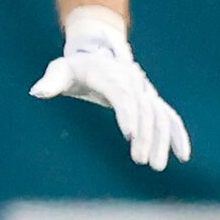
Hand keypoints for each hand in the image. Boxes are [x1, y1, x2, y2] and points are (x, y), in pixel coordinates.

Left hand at [30, 5, 190, 170]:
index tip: (129, 135)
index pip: (123, 95)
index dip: (128, 114)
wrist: (98, 53)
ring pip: (159, 116)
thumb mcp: (61, 70)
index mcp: (112, 75)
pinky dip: (177, 134)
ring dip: (161, 141)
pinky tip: (182, 156)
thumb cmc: (75, 67)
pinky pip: (168, 117)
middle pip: (144, 110)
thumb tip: (37, 92)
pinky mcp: (151, 102)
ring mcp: (145, 92)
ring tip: (156, 166)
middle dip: (144, 136)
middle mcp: (133, 83)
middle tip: (139, 161)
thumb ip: (51, 81)